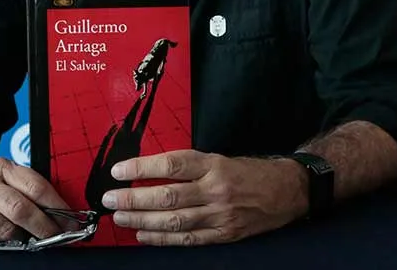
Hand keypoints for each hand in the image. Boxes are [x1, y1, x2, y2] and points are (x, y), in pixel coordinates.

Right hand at [0, 157, 73, 243]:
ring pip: (3, 229)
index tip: (70, 221)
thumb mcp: (2, 174)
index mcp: (2, 167)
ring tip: (23, 236)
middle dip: (42, 228)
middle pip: (20, 210)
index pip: (36, 186)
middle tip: (54, 236)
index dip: (57, 207)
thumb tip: (57, 213)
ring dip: (18, 237)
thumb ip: (24, 189)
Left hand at [101, 149, 308, 245]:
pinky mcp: (224, 234)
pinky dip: (163, 238)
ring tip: (120, 217)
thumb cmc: (248, 171)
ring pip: (174, 220)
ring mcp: (220, 215)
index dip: (142, 168)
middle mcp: (215, 189)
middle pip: (167, 195)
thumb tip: (148, 171)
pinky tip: (143, 234)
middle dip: (134, 198)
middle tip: (110, 198)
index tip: (119, 171)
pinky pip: (188, 239)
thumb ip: (188, 165)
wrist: (286, 191)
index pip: (172, 164)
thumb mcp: (219, 158)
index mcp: (213, 164)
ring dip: (142, 219)